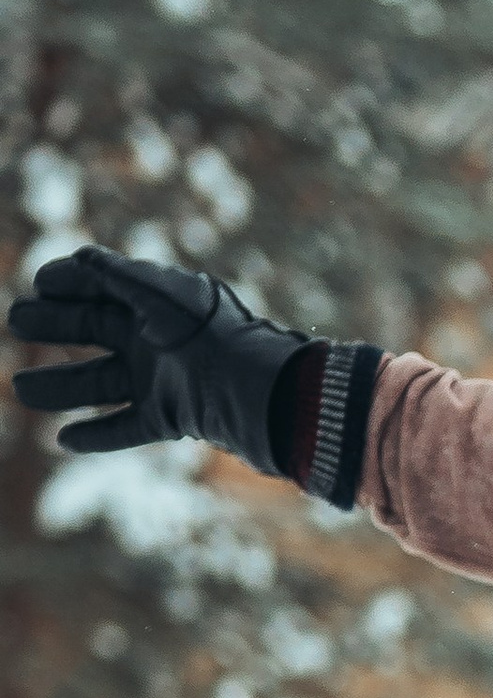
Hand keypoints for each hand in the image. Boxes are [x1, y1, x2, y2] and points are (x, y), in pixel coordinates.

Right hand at [9, 246, 307, 473]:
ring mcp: (163, 379)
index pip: (105, 286)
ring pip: (102, 382)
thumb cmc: (213, 335)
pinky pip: (127, 426)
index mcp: (158, 301)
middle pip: (96, 329)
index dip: (71, 282)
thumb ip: (118, 275)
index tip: (40, 284)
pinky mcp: (173, 418)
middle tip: (16, 322)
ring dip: (60, 386)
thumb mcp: (161, 295)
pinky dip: (97, 434)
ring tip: (21, 388)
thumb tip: (79, 259)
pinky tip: (64, 438)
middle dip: (54, 325)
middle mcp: (158, 338)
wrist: (262, 394)